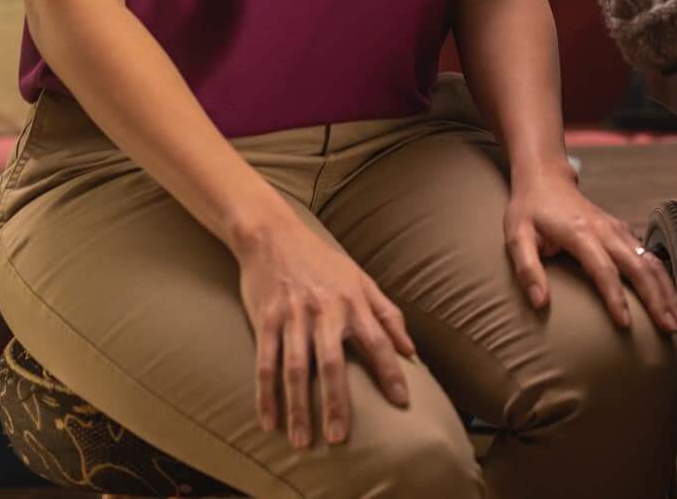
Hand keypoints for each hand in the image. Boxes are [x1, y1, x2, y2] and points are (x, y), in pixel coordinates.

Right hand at [234, 211, 416, 449]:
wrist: (273, 235)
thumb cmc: (322, 261)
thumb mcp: (362, 280)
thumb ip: (388, 315)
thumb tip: (411, 351)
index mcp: (353, 301)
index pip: (378, 342)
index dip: (391, 372)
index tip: (401, 403)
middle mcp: (324, 310)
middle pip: (331, 363)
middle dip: (336, 403)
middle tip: (339, 438)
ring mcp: (292, 316)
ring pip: (295, 369)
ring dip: (298, 408)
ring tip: (301, 442)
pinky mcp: (265, 319)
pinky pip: (264, 363)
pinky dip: (265, 394)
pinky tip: (268, 422)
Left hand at [504, 162, 676, 333]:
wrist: (546, 178)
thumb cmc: (529, 210)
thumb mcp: (516, 237)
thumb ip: (527, 269)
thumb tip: (540, 304)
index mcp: (580, 233)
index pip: (603, 270)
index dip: (615, 298)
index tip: (626, 325)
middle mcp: (606, 230)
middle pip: (639, 266)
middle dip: (658, 298)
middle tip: (672, 328)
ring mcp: (618, 230)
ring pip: (651, 261)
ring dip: (669, 290)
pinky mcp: (624, 232)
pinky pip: (650, 256)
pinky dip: (664, 279)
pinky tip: (673, 299)